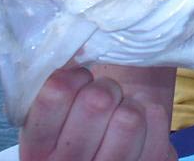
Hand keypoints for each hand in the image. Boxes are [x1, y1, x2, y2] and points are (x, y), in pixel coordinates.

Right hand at [19, 67, 176, 160]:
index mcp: (38, 149)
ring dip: (129, 103)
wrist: (110, 159)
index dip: (74, 76)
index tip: (80, 80)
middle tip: (104, 97)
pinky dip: (150, 111)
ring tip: (121, 112)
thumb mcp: (53, 119)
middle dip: (105, 89)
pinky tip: (140, 126)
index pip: (56, 92)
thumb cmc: (78, 132)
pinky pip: (155, 117)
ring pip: (129, 115)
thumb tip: (73, 45)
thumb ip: (56, 88)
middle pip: (98, 100)